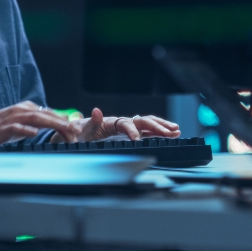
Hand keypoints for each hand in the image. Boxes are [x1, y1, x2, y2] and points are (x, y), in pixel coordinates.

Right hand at [0, 101, 73, 150]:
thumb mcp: (18, 124)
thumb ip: (34, 123)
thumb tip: (53, 126)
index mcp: (24, 107)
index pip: (48, 112)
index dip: (63, 120)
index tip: (76, 129)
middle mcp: (19, 109)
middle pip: (45, 113)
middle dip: (62, 122)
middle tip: (75, 131)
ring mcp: (11, 118)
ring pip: (35, 118)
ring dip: (51, 124)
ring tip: (64, 130)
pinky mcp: (2, 128)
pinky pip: (16, 128)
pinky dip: (26, 130)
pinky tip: (34, 134)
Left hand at [51, 108, 179, 142]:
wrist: (75, 135)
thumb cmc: (77, 135)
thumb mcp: (79, 131)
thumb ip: (88, 123)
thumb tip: (95, 110)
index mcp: (109, 122)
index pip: (124, 124)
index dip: (132, 131)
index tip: (138, 140)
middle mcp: (119, 122)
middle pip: (141, 121)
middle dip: (156, 126)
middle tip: (169, 132)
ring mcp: (125, 127)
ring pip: (147, 124)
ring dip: (161, 127)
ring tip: (176, 131)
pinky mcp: (128, 133)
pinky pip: (146, 131)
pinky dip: (158, 132)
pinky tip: (170, 133)